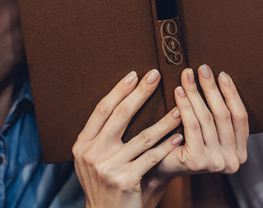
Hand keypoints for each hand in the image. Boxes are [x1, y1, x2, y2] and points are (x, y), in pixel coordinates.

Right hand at [73, 70, 183, 207]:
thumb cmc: (106, 186)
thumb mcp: (94, 161)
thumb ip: (103, 138)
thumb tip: (124, 101)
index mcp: (82, 145)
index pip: (102, 110)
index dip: (119, 90)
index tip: (134, 74)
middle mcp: (91, 154)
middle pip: (120, 115)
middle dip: (140, 93)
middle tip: (156, 75)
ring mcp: (107, 167)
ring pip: (143, 136)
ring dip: (164, 121)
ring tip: (180, 108)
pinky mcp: (125, 180)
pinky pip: (152, 157)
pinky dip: (167, 146)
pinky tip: (179, 137)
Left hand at [152, 65, 248, 177]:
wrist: (157, 167)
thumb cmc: (182, 143)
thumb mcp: (207, 132)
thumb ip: (216, 116)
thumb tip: (217, 77)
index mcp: (240, 153)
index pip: (240, 118)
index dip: (232, 94)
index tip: (222, 74)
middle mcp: (232, 161)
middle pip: (223, 115)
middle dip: (212, 88)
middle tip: (202, 68)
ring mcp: (216, 162)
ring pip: (206, 118)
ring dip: (196, 93)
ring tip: (187, 75)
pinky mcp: (197, 160)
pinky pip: (192, 125)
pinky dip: (185, 105)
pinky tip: (178, 91)